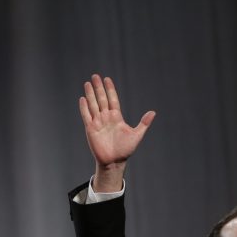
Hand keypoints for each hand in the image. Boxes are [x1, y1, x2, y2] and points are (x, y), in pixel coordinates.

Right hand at [78, 74, 154, 188]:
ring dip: (90, 94)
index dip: (110, 89)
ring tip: (88, 83)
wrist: (115, 161)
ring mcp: (98, 122)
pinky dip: (84, 107)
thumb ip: (144, 123)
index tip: (107, 79)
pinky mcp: (91, 128)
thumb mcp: (137, 134)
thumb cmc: (126, 149)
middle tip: (96, 76)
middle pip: (102, 99)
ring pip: (93, 105)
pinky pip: (86, 116)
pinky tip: (83, 98)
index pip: (113, 100)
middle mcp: (106, 117)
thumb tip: (153, 112)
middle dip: (99, 88)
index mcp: (117, 117)